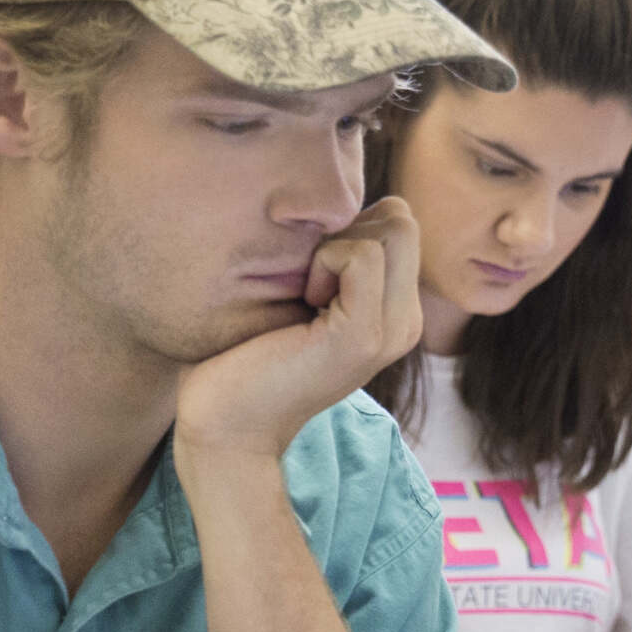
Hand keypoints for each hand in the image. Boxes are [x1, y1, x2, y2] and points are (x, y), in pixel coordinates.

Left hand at [172, 199, 424, 464]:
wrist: (225, 425)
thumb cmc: (243, 356)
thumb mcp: (300, 295)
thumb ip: (333, 257)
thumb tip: (337, 205)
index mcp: (395, 313)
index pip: (401, 223)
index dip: (351, 227)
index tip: (310, 273)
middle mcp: (405, 322)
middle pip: (402, 220)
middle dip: (347, 230)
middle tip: (306, 282)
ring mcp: (391, 331)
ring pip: (393, 229)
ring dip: (335, 247)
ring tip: (305, 296)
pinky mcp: (364, 335)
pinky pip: (362, 254)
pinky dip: (324, 262)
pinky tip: (302, 304)